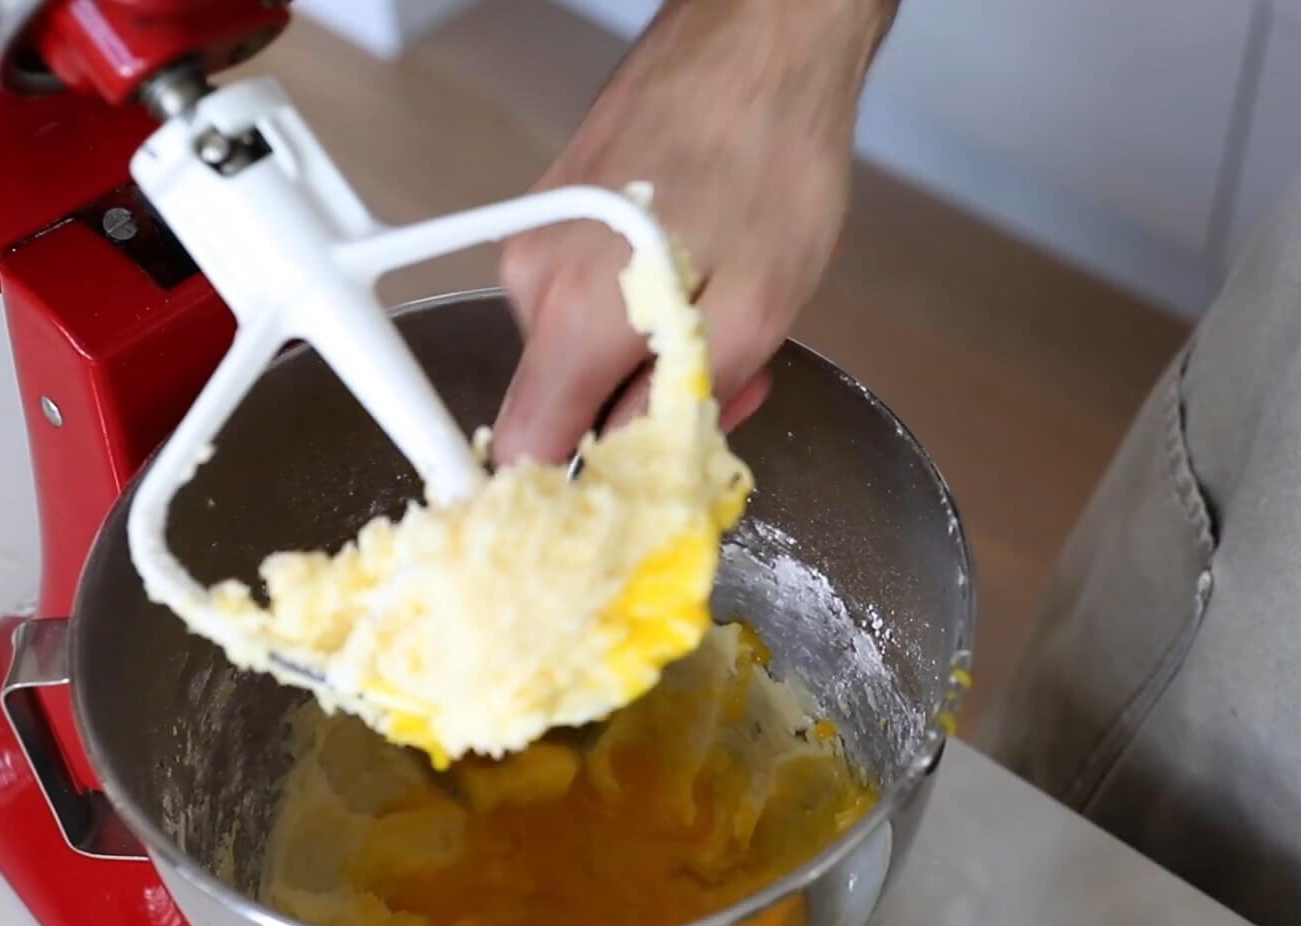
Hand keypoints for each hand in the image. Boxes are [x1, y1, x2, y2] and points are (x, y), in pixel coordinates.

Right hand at [492, 0, 896, 465]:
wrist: (764, 32)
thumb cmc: (773, 156)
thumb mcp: (760, 308)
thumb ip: (685, 401)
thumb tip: (632, 462)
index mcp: (574, 314)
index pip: (527, 448)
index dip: (574, 492)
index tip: (622, 502)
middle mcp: (531, 275)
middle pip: (565, 399)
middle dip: (644, 410)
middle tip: (737, 381)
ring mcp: (536, 234)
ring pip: (580, 345)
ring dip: (652, 352)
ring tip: (734, 304)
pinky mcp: (555, 206)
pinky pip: (584, 292)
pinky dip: (642, 303)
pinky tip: (707, 266)